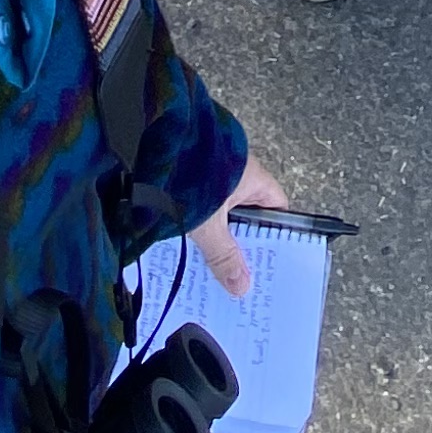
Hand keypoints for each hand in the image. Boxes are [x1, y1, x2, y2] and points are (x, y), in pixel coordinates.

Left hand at [188, 151, 290, 297]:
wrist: (155, 144)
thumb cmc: (190, 176)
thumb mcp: (208, 224)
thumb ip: (224, 255)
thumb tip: (242, 288)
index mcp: (254, 179)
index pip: (277, 208)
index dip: (276, 234)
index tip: (271, 260)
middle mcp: (238, 173)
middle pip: (248, 215)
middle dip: (242, 242)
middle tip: (238, 273)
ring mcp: (214, 173)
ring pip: (223, 212)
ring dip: (217, 235)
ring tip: (211, 266)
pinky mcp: (191, 174)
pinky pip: (202, 205)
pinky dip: (198, 223)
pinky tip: (187, 245)